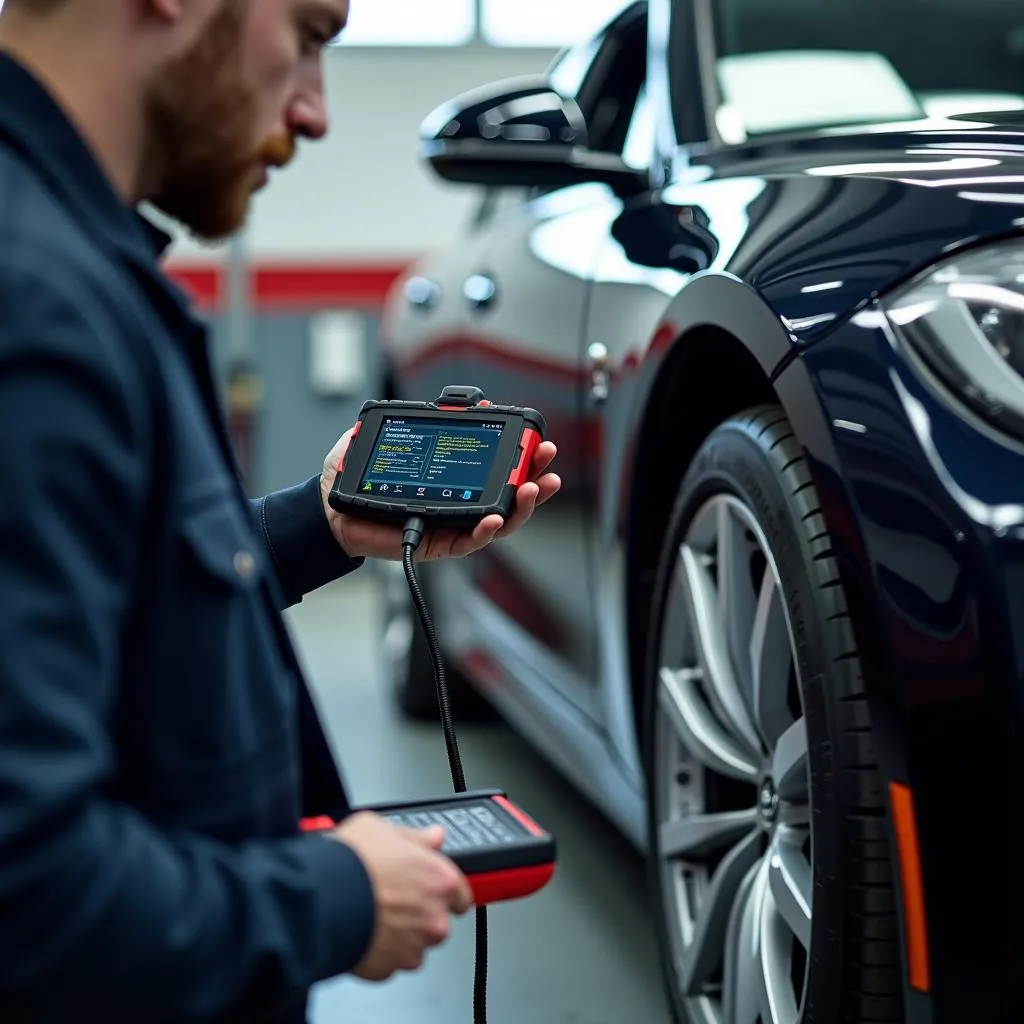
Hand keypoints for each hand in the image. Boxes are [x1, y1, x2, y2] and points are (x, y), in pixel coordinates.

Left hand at [320, 427, 560, 560]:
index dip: (520, 455)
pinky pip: (467, 542)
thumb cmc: (360, 477)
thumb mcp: (390, 437)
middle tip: (546, 462)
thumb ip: (417, 419)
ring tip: (533, 489)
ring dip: (522, 507)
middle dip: (535, 478)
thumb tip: (448, 405)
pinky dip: (485, 531)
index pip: (497, 465)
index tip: (537, 439)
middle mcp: (461, 501)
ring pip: (499, 521)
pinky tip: (494, 518)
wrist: (330, 510)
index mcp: (457, 476)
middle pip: (509, 494)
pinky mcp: (437, 543)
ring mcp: (451, 524)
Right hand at [331, 811, 472, 980]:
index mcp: (440, 880)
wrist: (319, 898)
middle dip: (419, 915)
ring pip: (414, 947)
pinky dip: (378, 954)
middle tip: (392, 900)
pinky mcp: (387, 969)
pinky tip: (363, 933)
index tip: (430, 889)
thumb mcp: (383, 828)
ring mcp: (412, 948)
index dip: (444, 891)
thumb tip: (433, 837)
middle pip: (437, 922)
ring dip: (400, 937)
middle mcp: (433, 918)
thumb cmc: (350, 861)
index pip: (461, 894)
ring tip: (373, 916)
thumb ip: (415, 837)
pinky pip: (389, 964)